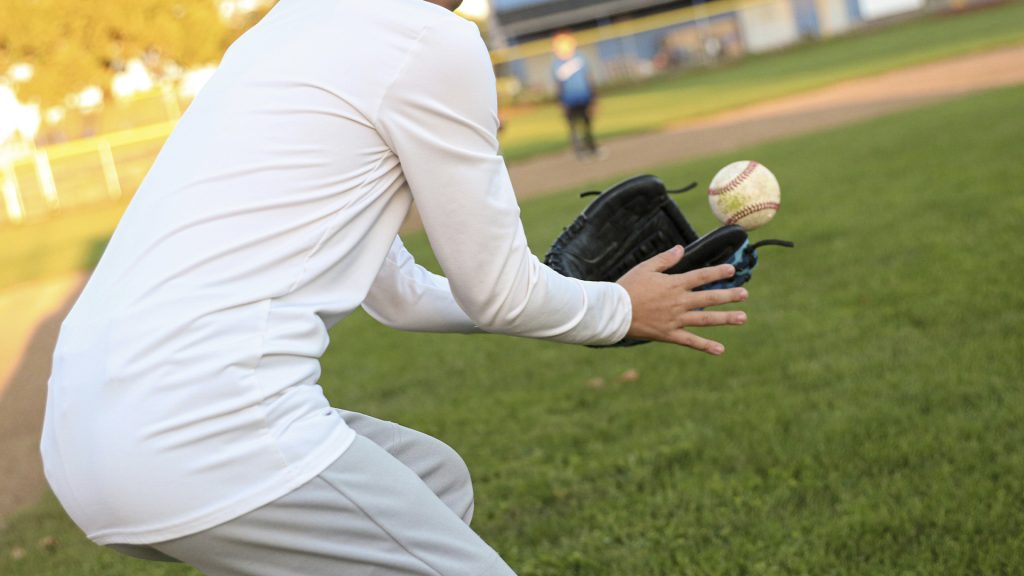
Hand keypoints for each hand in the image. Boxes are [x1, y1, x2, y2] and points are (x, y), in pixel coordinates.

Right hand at [616, 245, 747, 354]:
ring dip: (725, 318)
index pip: (701, 276)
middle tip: (745, 295)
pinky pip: (690, 341)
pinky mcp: (669, 334)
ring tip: (742, 318)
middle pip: (709, 297)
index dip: (717, 272)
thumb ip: (665, 259)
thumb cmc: (628, 287)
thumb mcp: (645, 268)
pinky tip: (720, 349)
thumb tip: (681, 248)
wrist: (614, 311)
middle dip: (728, 295)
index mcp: (674, 284)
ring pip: (705, 318)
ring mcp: (675, 319)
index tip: (732, 269)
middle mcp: (679, 302)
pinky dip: (705, 346)